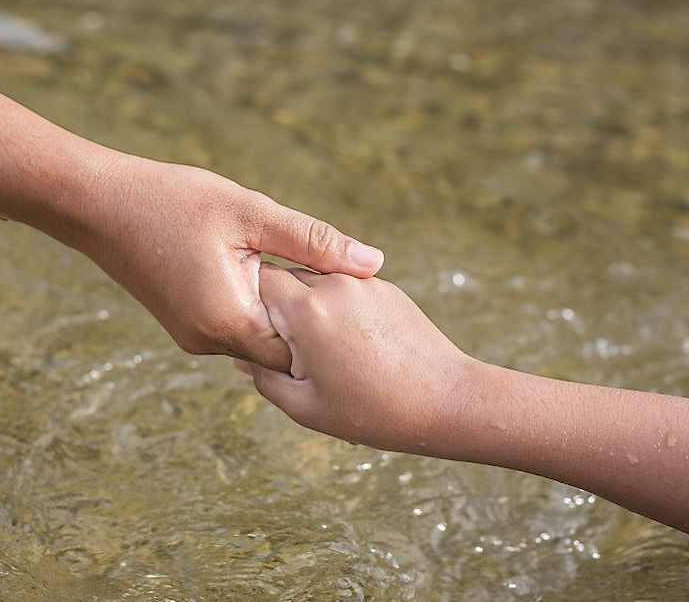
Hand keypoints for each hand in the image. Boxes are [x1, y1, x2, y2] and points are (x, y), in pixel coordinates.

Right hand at [65, 154, 383, 371]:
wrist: (97, 204)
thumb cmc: (172, 200)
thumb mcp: (251, 213)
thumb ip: (314, 241)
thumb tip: (375, 263)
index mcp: (229, 321)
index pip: (301, 351)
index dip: (331, 328)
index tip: (357, 303)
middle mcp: (210, 342)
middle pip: (282, 350)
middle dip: (311, 323)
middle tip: (343, 292)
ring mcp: (194, 337)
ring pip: (259, 338)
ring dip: (284, 312)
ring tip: (307, 277)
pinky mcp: (186, 324)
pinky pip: (237, 326)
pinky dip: (258, 306)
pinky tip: (268, 272)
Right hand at [235, 263, 469, 451]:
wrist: (447, 399)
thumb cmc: (373, 411)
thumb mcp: (305, 406)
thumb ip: (264, 378)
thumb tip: (241, 358)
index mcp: (308, 312)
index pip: (258, 282)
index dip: (248, 303)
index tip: (253, 333)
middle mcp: (334, 286)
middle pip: (285, 277)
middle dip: (276, 306)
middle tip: (284, 347)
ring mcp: (363, 283)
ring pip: (316, 281)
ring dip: (307, 306)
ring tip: (321, 350)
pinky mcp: (386, 289)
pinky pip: (345, 290)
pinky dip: (337, 310)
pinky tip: (351, 346)